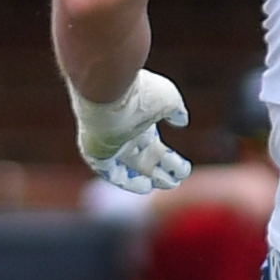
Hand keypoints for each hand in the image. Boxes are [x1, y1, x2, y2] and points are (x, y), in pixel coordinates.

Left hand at [71, 69, 191, 194]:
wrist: (108, 92)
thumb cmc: (139, 92)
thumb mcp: (168, 97)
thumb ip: (176, 110)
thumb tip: (181, 121)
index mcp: (138, 122)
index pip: (155, 147)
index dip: (170, 161)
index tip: (184, 169)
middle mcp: (123, 135)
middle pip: (143, 161)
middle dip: (160, 172)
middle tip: (176, 182)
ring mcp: (109, 146)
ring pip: (130, 169)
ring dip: (148, 178)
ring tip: (167, 185)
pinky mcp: (96, 154)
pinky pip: (112, 173)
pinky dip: (128, 181)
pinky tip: (146, 187)